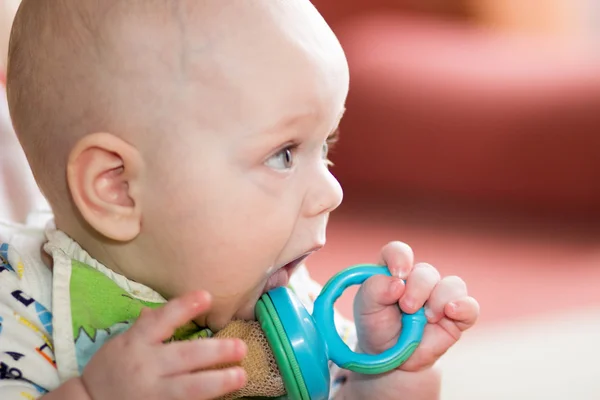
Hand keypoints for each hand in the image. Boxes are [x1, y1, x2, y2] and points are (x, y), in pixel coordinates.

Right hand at [80, 291, 247, 399]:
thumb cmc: (110, 369)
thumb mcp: (121, 342)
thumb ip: (146, 327)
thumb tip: (163, 307)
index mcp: (136, 343)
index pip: (162, 320)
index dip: (184, 307)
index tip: (207, 295)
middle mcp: (146, 367)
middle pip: (185, 357)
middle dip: (216, 351)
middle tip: (241, 347)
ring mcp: (152, 393)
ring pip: (190, 388)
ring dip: (218, 382)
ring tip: (241, 376)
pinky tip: (224, 399)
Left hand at [354, 241, 478, 371]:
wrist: (390, 357)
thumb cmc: (376, 326)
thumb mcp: (365, 307)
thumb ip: (374, 289)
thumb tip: (397, 282)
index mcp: (395, 272)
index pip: (399, 252)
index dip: (400, 257)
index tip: (398, 273)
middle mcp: (419, 280)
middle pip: (426, 272)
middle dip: (418, 288)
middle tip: (407, 308)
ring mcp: (439, 297)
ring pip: (452, 284)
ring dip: (440, 299)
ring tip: (428, 317)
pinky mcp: (456, 316)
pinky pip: (470, 306)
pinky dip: (464, 306)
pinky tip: (451, 311)